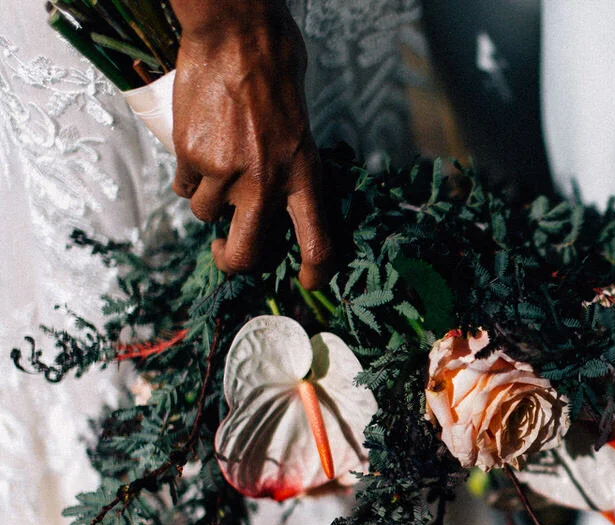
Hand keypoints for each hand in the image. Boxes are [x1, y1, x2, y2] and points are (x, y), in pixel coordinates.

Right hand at [170, 0, 333, 288]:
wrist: (237, 39)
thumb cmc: (276, 77)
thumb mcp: (302, 132)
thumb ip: (293, 170)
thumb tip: (281, 203)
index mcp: (305, 178)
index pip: (319, 245)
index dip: (315, 274)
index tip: (307, 283)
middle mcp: (266, 183)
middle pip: (245, 254)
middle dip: (231, 261)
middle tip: (225, 251)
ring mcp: (225, 172)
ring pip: (204, 215)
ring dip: (207, 202)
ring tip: (216, 168)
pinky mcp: (191, 156)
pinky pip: (183, 186)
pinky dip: (187, 176)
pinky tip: (198, 150)